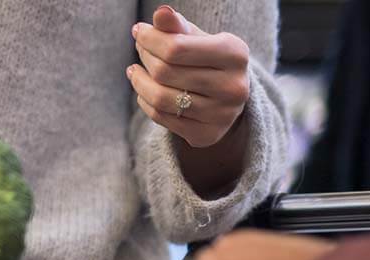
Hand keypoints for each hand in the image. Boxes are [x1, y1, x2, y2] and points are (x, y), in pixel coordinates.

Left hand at [128, 5, 250, 148]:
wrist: (227, 96)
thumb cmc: (208, 59)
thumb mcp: (197, 38)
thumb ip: (178, 26)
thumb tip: (160, 14)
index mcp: (235, 54)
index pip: (176, 47)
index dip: (150, 39)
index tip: (139, 32)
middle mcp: (233, 87)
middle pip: (165, 72)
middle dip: (145, 57)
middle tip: (139, 50)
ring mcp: (221, 115)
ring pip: (160, 98)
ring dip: (139, 82)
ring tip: (135, 70)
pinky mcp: (206, 135)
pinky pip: (161, 117)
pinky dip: (145, 101)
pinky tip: (143, 90)